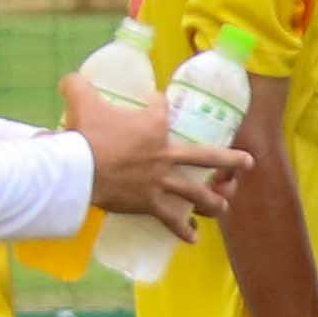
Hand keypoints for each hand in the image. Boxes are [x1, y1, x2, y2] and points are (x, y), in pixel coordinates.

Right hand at [63, 71, 242, 235]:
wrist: (80, 169)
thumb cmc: (84, 134)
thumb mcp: (81, 100)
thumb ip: (77, 85)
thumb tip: (69, 77)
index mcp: (153, 125)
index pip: (163, 108)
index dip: (159, 103)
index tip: (157, 102)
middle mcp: (166, 154)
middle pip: (206, 157)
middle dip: (230, 160)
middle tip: (248, 162)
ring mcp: (161, 181)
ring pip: (196, 193)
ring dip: (212, 201)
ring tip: (223, 206)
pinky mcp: (150, 204)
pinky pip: (171, 220)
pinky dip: (182, 231)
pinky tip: (194, 239)